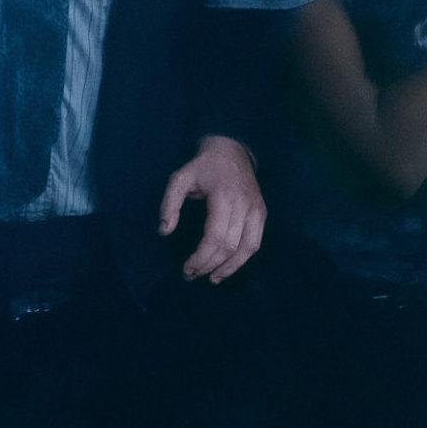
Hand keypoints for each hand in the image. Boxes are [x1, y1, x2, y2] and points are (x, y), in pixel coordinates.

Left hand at [158, 136, 265, 282]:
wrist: (232, 149)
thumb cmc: (203, 166)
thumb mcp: (180, 178)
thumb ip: (169, 204)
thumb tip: (164, 231)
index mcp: (223, 196)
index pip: (215, 236)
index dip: (201, 257)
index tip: (186, 268)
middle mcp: (244, 204)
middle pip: (230, 246)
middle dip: (210, 264)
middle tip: (192, 274)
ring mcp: (256, 209)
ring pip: (247, 248)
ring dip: (229, 268)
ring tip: (211, 278)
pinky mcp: (262, 213)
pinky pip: (256, 243)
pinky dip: (243, 260)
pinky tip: (228, 268)